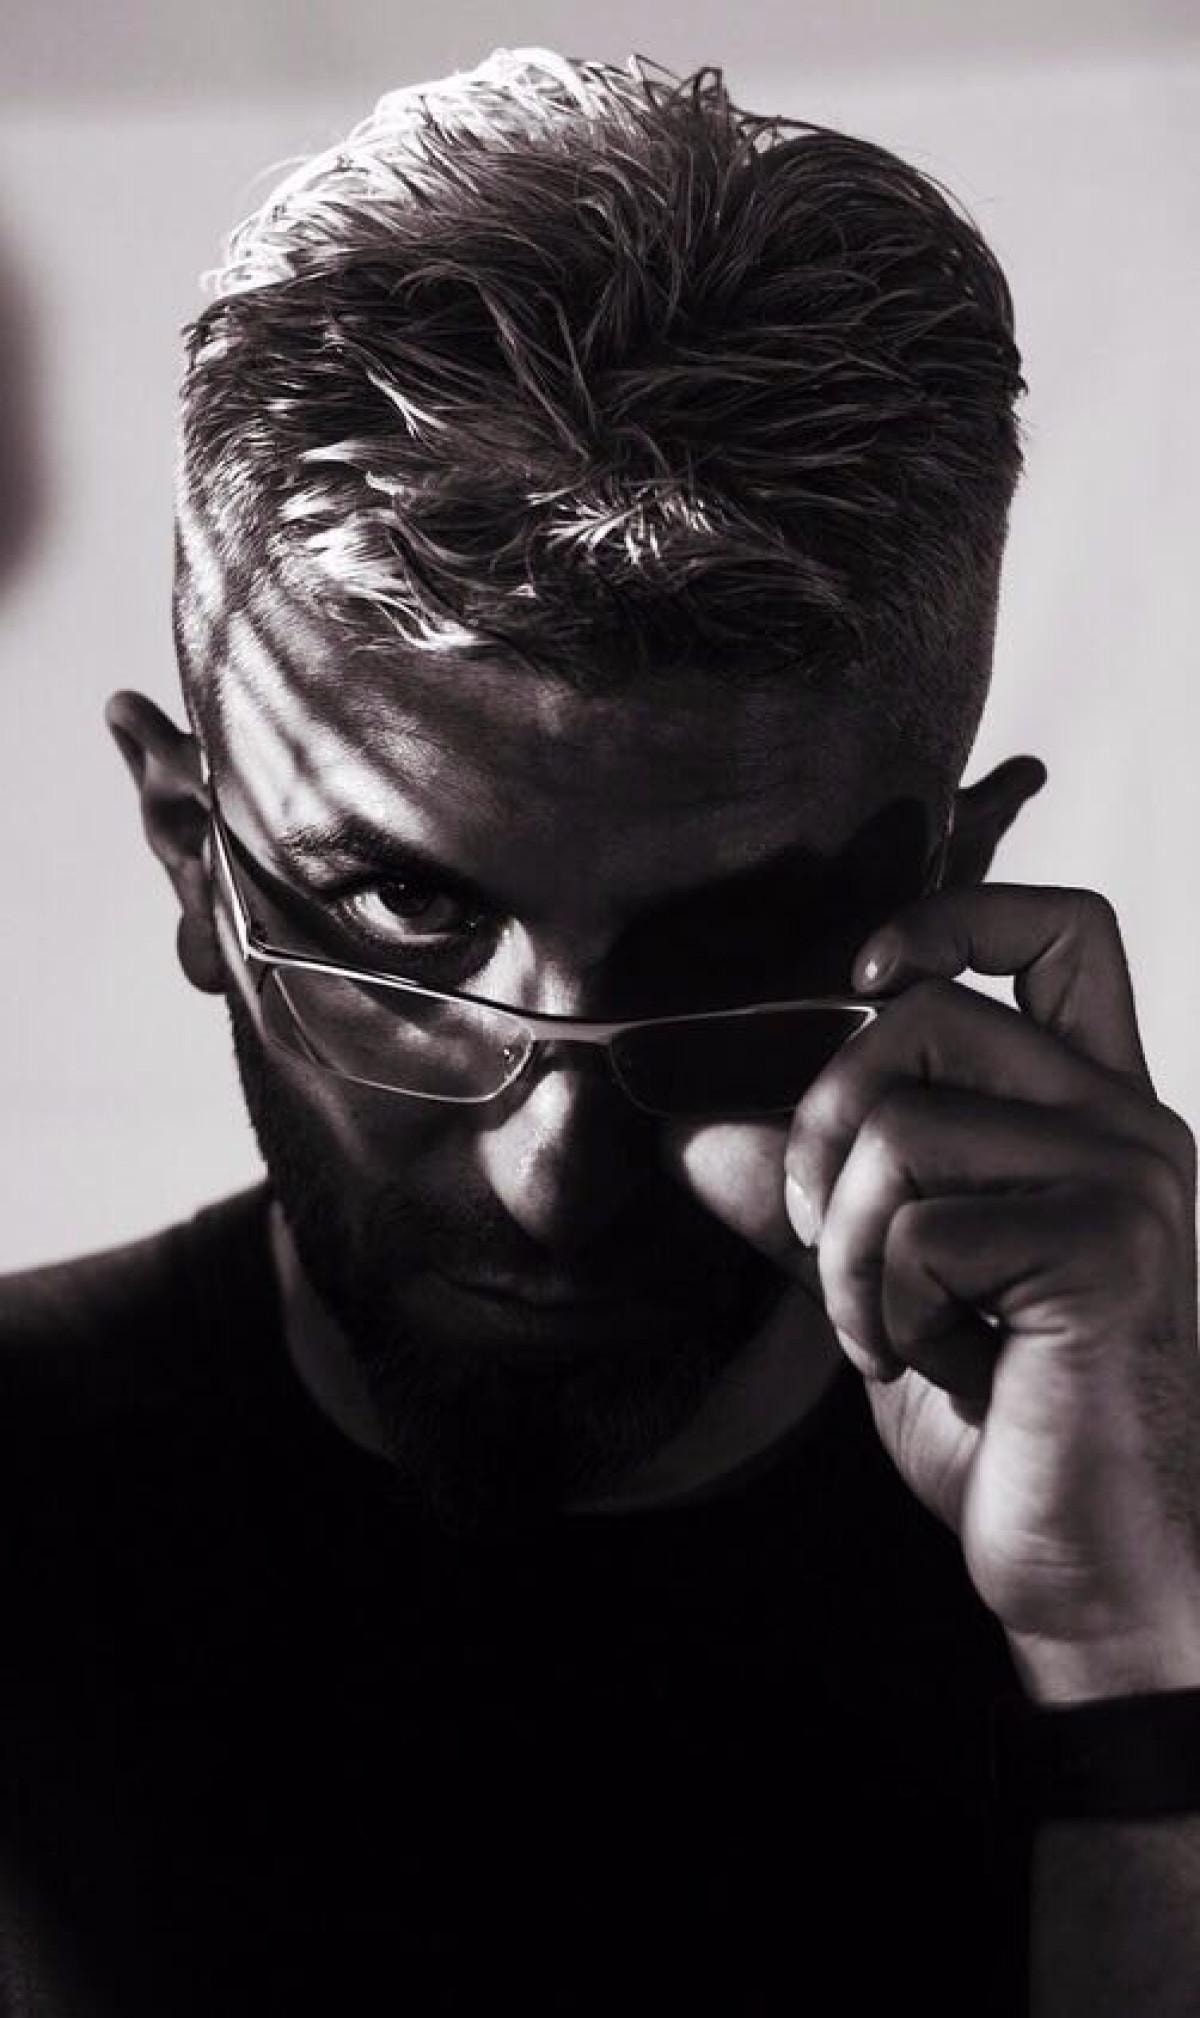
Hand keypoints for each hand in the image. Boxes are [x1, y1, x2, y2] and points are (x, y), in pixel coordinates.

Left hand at [678, 885, 1199, 1701]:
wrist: (1094, 1563)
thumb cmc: (1005, 1418)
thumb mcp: (881, 1283)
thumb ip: (809, 1197)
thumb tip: (689, 1134)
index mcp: (1088, 1109)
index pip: (1060, 931)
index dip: (953, 913)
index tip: (862, 974)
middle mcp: (1127, 1123)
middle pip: (928, 1014)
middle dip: (821, 1120)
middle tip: (817, 1232)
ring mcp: (1127, 1178)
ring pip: (903, 1122)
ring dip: (842, 1245)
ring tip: (883, 1328)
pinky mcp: (1108, 1247)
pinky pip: (918, 1227)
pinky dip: (875, 1306)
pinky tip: (927, 1363)